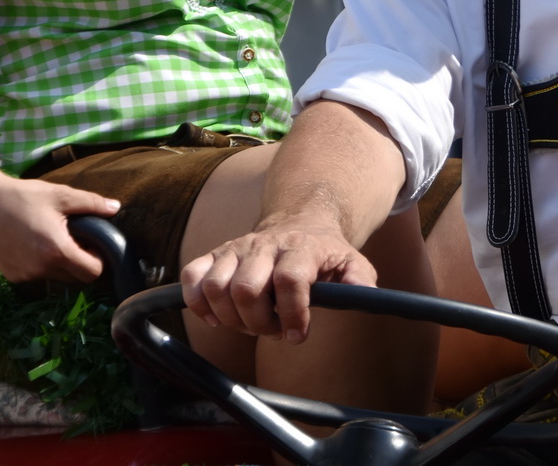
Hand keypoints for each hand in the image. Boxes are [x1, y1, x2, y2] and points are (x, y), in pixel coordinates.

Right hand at [0, 175, 119, 282]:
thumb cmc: (24, 197)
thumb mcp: (61, 195)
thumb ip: (92, 203)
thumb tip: (116, 208)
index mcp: (57, 250)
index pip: (92, 273)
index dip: (99, 260)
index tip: (93, 245)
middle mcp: (41, 268)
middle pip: (75, 278)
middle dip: (80, 262)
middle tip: (75, 240)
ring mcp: (24, 275)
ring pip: (56, 277)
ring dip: (60, 263)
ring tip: (52, 238)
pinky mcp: (12, 275)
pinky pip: (37, 275)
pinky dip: (41, 264)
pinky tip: (33, 244)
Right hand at [179, 220, 378, 342]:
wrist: (299, 221)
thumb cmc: (324, 253)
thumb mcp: (351, 263)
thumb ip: (359, 282)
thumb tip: (365, 298)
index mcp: (300, 248)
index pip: (288, 280)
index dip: (291, 314)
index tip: (296, 335)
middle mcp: (264, 245)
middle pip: (245, 290)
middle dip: (257, 323)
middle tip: (272, 329)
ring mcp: (235, 248)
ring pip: (215, 287)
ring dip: (229, 318)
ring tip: (250, 322)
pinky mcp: (215, 254)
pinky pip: (192, 277)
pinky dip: (197, 304)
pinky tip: (218, 316)